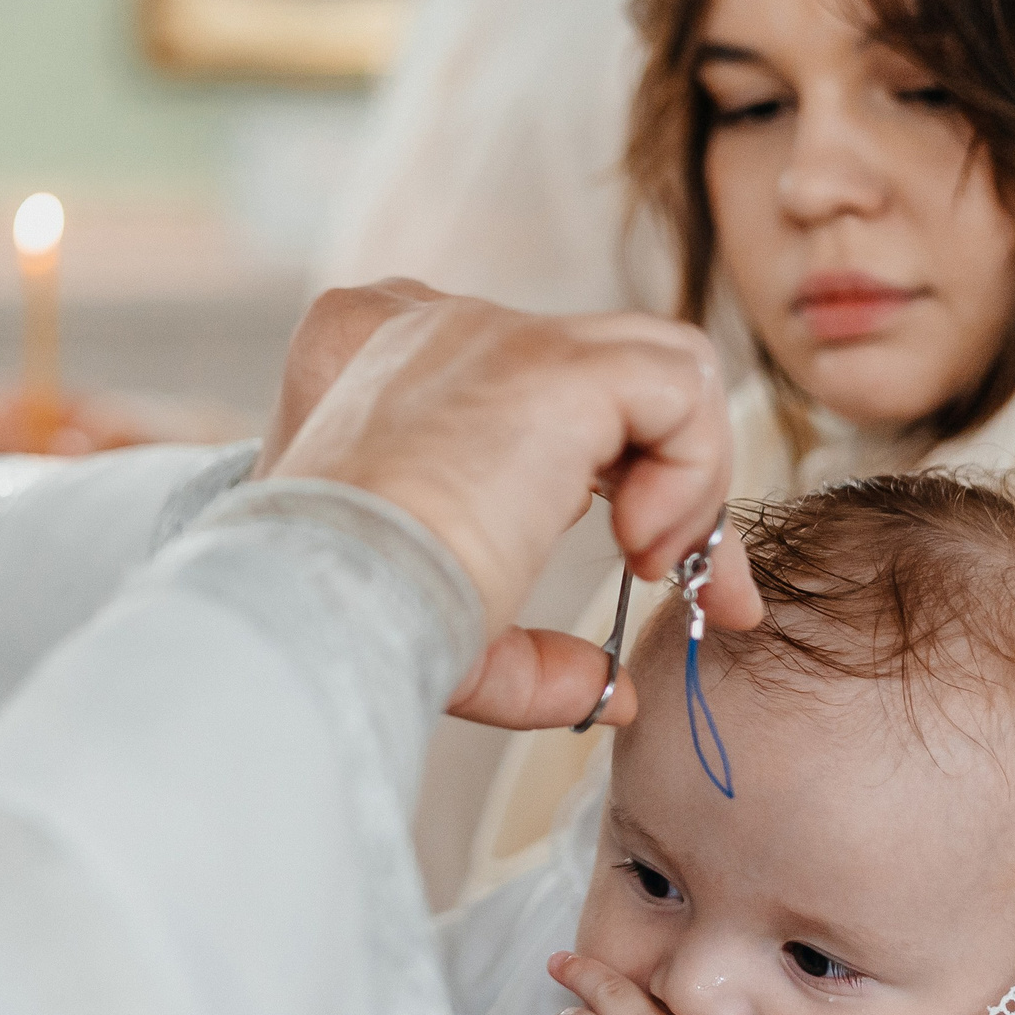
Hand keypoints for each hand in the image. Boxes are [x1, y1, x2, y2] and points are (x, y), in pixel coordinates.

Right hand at [262, 292, 758, 727]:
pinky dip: (694, 468)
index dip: (608, 474)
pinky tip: (644, 545)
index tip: (649, 571)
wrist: (309, 611)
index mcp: (368, 362)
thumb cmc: (337, 629)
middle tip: (706, 594)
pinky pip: (679, 385)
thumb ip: (521, 654)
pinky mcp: (548, 363)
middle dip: (676, 486)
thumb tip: (604, 689)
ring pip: (658, 362)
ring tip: (656, 566)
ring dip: (691, 473)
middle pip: (603, 379)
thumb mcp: (434, 630)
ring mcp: (486, 332)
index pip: (532, 389)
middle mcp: (424, 325)